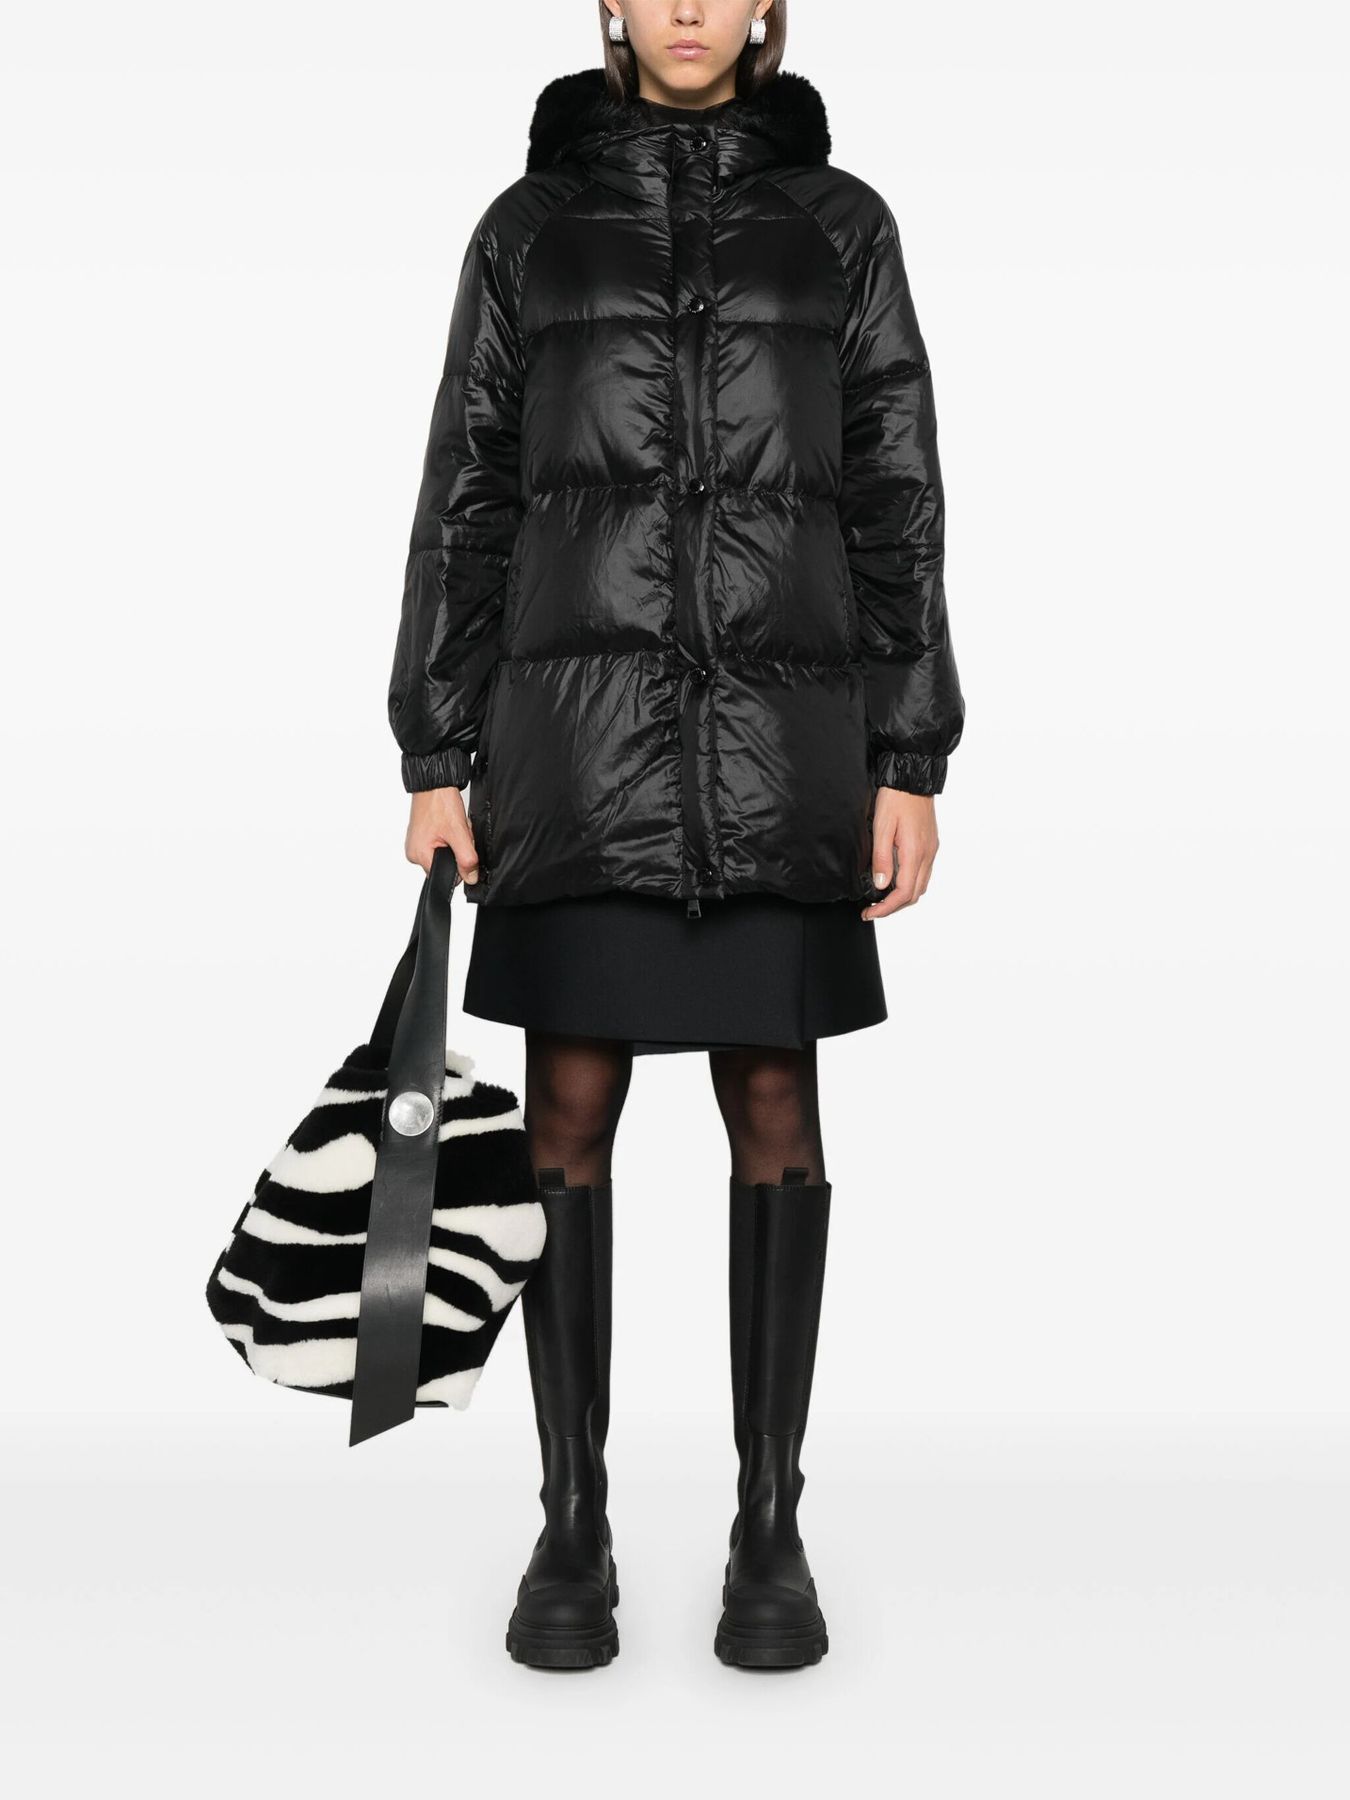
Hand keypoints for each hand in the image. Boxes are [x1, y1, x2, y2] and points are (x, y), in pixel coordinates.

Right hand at [405, 786, 478, 883]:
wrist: (434, 783)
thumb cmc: (440, 803)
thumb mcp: (459, 834)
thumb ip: (466, 859)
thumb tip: (470, 878)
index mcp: (419, 856)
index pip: (446, 875)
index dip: (459, 862)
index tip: (460, 844)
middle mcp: (413, 852)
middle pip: (445, 863)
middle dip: (457, 849)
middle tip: (458, 832)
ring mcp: (416, 843)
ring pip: (444, 852)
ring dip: (454, 841)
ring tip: (452, 825)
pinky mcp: (420, 835)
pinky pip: (439, 843)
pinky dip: (448, 835)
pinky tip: (448, 824)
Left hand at [863, 789, 938, 919]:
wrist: (912, 779)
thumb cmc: (896, 799)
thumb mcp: (881, 827)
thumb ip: (882, 858)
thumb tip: (881, 885)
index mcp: (915, 853)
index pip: (904, 893)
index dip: (886, 908)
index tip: (869, 913)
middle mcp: (927, 855)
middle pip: (914, 895)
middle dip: (893, 907)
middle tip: (872, 909)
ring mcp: (931, 850)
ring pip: (921, 885)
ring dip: (902, 897)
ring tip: (881, 898)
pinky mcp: (931, 844)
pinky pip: (923, 873)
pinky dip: (910, 884)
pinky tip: (895, 880)